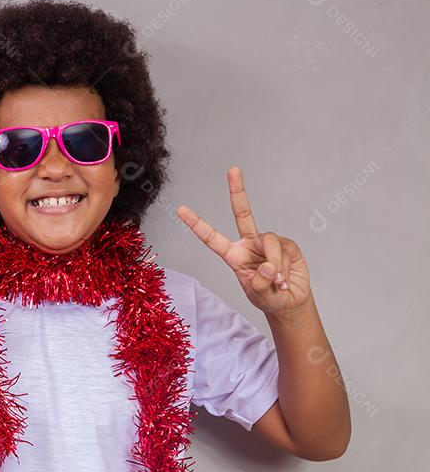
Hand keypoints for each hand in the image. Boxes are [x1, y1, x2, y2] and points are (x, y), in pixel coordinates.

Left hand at [177, 166, 311, 316]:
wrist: (290, 302)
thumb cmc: (268, 298)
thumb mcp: (258, 295)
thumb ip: (259, 283)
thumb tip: (268, 265)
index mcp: (233, 255)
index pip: (212, 238)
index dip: (197, 224)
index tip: (181, 209)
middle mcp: (249, 243)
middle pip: (242, 213)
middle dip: (238, 191)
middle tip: (233, 169)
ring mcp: (268, 242)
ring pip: (269, 241)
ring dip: (274, 265)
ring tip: (277, 283)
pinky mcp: (287, 245)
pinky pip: (283, 249)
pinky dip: (284, 267)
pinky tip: (285, 280)